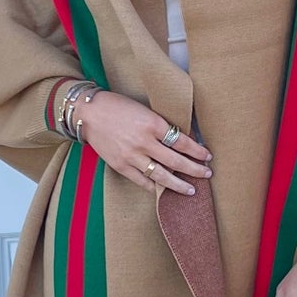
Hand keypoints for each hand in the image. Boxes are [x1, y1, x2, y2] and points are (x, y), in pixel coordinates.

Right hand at [74, 90, 211, 195]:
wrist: (89, 113)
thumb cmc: (118, 106)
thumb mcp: (144, 110)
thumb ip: (160, 126)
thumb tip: (180, 141)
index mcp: (152, 123)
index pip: (182, 141)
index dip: (197, 151)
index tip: (207, 156)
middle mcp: (144, 142)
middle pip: (176, 161)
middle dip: (194, 169)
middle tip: (207, 174)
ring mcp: (131, 156)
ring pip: (161, 176)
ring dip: (178, 184)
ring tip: (191, 190)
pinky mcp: (120, 166)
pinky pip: (142, 181)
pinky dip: (154, 187)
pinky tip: (164, 190)